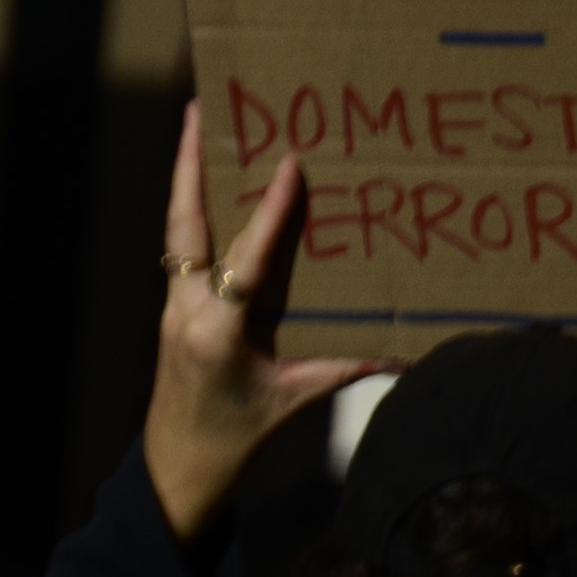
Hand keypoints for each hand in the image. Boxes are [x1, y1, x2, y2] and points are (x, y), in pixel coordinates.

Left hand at [146, 118, 362, 542]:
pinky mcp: (172, 308)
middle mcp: (185, 310)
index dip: (266, 216)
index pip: (244, 264)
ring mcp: (172, 306)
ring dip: (188, 181)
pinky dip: (195, 215)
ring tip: (202, 128)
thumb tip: (404, 346)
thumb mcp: (292, 402)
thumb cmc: (235, 438)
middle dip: (193, 169)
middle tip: (205, 111)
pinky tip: (208, 187)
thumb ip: (341, 368)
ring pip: (178, 233)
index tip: (287, 166)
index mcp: (216, 335)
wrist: (177, 465)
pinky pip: (183, 251)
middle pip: (187, 228)